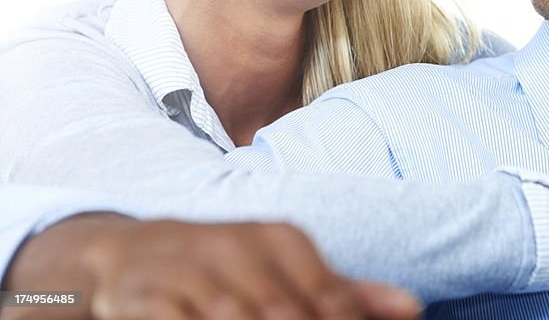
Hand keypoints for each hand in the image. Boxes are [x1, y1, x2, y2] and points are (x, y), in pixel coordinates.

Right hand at [3, 214, 420, 319]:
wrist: (132, 252)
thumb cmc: (229, 267)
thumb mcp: (286, 269)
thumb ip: (344, 291)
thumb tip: (412, 307)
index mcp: (281, 239)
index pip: (330, 297)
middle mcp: (239, 247)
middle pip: (286, 314)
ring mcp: (192, 271)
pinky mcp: (148, 297)